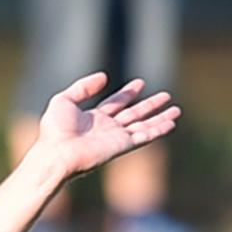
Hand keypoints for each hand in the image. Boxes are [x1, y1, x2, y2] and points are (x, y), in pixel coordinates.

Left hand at [36, 73, 180, 180]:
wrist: (56, 154)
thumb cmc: (55, 130)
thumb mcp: (64, 100)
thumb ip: (83, 87)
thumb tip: (104, 77)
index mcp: (92, 119)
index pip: (115, 104)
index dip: (127, 93)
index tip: (140, 83)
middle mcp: (105, 129)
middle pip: (133, 114)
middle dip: (149, 105)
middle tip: (165, 95)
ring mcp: (115, 139)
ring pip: (143, 125)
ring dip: (160, 118)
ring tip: (176, 109)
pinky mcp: (121, 147)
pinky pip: (144, 136)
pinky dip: (158, 130)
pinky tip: (171, 123)